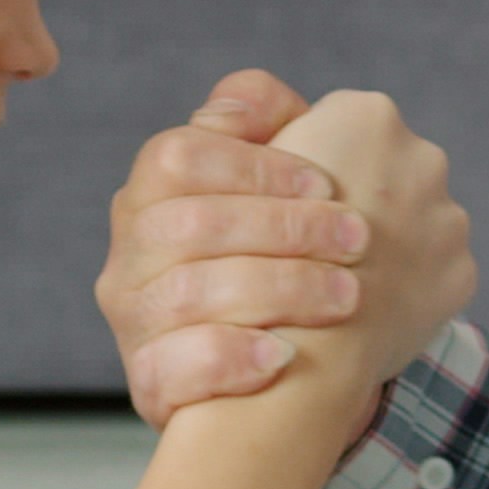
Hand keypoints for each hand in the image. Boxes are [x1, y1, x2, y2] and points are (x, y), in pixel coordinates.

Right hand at [97, 70, 369, 423]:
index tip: (326, 182)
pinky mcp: (149, 384)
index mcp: (151, 195)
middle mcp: (129, 254)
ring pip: (186, 294)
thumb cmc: (280, 257)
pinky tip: (283, 357)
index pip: (179, 158)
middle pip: (188, 224)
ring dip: (279, 289)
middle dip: (283, 227)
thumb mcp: (272, 183)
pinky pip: (171, 369)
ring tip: (348, 296)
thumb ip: (268, 127)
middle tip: (359, 240)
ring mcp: (135, 322)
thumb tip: (251, 104)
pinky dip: (230, 359)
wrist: (280, 372)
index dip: (256, 167)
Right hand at [265, 90, 477, 387]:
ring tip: (342, 278)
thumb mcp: (225, 163)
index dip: (308, 165)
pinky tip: (368, 306)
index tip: (294, 201)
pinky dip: (406, 285)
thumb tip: (268, 106)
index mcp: (365, 114)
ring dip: (386, 242)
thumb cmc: (247, 252)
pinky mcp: (461, 272)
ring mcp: (449, 217)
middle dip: (357, 198)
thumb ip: (251, 118)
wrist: (294, 350)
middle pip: (383, 170)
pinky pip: (432, 271)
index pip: (337, 126)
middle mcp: (423, 155)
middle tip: (320, 242)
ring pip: (413, 220)